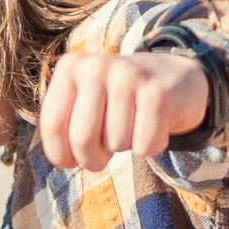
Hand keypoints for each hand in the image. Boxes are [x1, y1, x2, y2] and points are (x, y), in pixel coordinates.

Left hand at [38, 47, 209, 174]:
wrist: (176, 78)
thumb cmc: (120, 101)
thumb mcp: (86, 102)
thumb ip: (64, 124)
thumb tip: (61, 160)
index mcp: (71, 68)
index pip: (52, 124)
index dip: (61, 154)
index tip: (72, 161)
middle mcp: (95, 67)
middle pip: (82, 139)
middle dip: (93, 159)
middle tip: (105, 154)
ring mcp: (127, 75)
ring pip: (116, 143)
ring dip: (126, 146)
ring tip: (134, 127)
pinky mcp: (157, 92)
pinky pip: (145, 145)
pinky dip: (152, 146)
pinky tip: (156, 126)